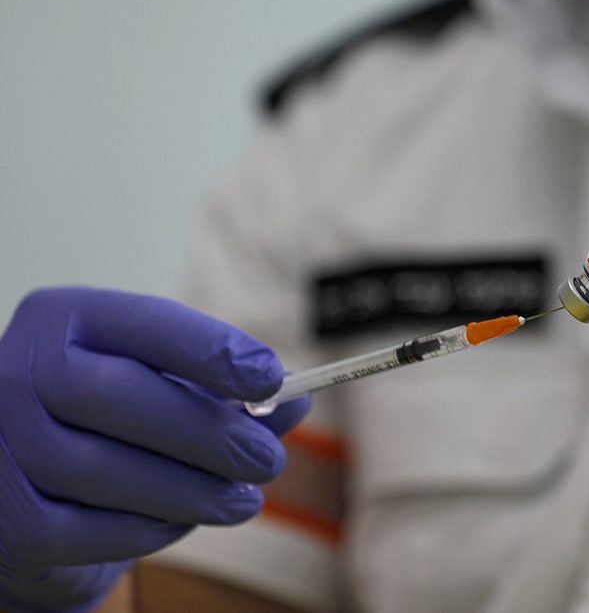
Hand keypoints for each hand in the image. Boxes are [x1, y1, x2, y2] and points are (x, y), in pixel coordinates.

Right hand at [0, 288, 309, 610]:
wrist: (25, 490)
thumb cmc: (110, 423)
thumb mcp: (168, 388)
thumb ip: (229, 392)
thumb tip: (298, 399)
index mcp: (63, 320)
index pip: (144, 322)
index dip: (212, 350)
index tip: (272, 378)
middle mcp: (16, 372)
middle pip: (117, 396)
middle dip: (207, 432)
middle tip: (267, 459)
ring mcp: (1, 444)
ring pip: (103, 469)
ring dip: (191, 489)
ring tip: (243, 499)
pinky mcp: (5, 519)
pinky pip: (86, 529)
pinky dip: (148, 529)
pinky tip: (183, 521)